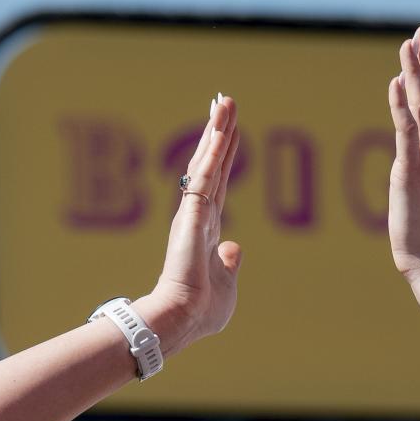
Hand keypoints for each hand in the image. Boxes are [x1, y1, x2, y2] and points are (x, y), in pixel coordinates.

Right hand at [138, 96, 241, 356]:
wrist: (183, 319)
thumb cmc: (202, 312)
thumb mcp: (226, 284)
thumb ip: (230, 264)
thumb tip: (235, 248)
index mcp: (206, 232)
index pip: (219, 186)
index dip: (224, 158)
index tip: (230, 133)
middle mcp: (198, 217)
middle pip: (211, 166)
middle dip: (219, 134)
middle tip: (224, 102)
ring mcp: (194, 214)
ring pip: (207, 164)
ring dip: (217, 132)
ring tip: (224, 101)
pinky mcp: (192, 215)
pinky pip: (206, 178)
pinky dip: (214, 153)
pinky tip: (222, 129)